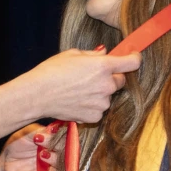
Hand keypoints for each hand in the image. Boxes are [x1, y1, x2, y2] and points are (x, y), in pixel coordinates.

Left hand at [0, 122, 64, 170]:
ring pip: (62, 167)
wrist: (6, 160)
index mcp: (54, 142)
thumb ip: (41, 131)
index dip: (62, 134)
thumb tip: (54, 130)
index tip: (51, 131)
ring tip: (42, 155)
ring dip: (55, 160)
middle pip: (67, 152)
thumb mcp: (27, 133)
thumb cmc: (18, 144)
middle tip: (42, 142)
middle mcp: (56, 155)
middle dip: (57, 146)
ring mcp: (51, 169)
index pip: (66, 138)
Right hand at [22, 48, 140, 123]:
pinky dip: (92, 106)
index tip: (132, 58)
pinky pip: (99, 109)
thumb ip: (94, 54)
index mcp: (103, 66)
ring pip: (108, 96)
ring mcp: (102, 103)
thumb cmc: (51, 71)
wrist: (36, 95)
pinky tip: (77, 101)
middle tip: (92, 76)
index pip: (133, 62)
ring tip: (79, 90)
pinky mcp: (95, 117)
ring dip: (100, 93)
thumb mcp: (73, 54)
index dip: (134, 59)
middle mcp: (106, 85)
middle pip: (121, 81)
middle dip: (111, 77)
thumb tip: (106, 54)